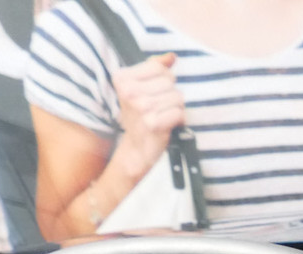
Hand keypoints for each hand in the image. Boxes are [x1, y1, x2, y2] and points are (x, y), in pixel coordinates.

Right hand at [111, 53, 184, 173]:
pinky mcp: (153, 123)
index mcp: (122, 78)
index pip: (159, 67)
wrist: (136, 148)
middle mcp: (128, 91)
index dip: (164, 79)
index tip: (154, 92)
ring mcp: (140, 108)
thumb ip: (155, 68)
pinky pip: (179, 113)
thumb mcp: (141, 88)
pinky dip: (179, 120)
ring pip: (177, 97)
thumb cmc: (141, 115)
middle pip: (169, 81)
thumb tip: (171, 57)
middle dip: (171, 94)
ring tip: (163, 115)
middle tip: (159, 107)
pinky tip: (168, 125)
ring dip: (176, 108)